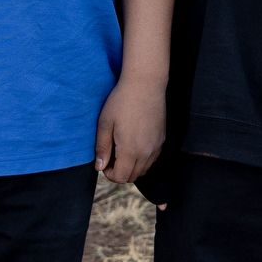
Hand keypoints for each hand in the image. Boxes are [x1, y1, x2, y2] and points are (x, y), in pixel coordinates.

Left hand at [95, 72, 167, 186]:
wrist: (145, 84)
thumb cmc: (122, 101)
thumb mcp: (105, 123)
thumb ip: (102, 147)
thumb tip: (99, 167)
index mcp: (130, 150)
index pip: (121, 177)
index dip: (109, 174)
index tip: (104, 162)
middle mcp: (146, 153)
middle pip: (132, 176)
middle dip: (120, 172)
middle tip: (111, 156)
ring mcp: (156, 146)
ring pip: (144, 169)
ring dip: (132, 167)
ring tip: (122, 150)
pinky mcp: (162, 139)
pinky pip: (152, 159)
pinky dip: (142, 159)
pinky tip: (135, 144)